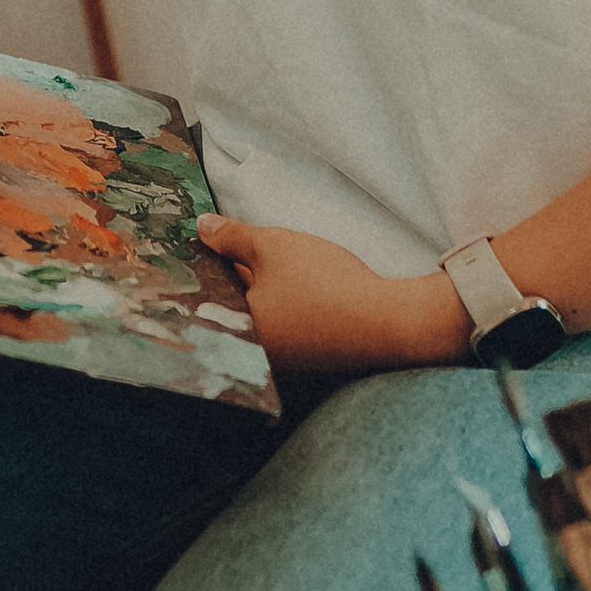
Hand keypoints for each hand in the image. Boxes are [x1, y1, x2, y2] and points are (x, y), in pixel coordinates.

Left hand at [213, 220, 469, 383]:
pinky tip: (308, 290)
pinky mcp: (315, 362)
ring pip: (265, 319)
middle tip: (241, 250)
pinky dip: (293, 310)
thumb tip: (201, 226)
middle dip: (237, 281)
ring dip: (267, 295)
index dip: (211, 266)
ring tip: (282, 269)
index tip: (212, 245)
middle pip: (237, 309)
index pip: (211, 295)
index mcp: (238, 334)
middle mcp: (257, 357)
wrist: (389, 323)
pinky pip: (291, 330)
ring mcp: (287, 364)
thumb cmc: (324, 285)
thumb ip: (232, 237)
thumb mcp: (272, 246)